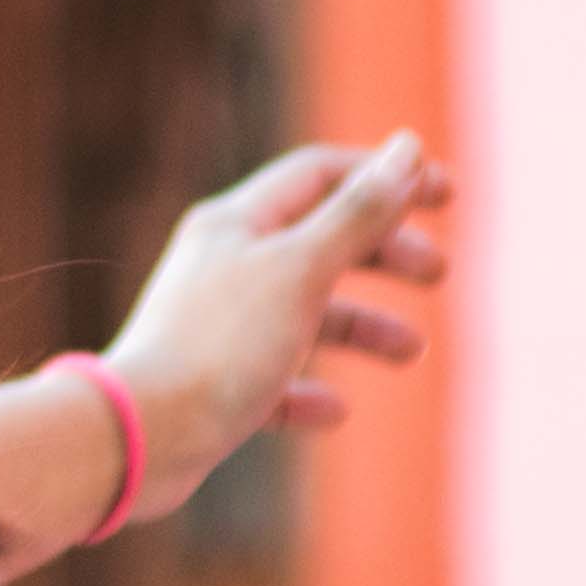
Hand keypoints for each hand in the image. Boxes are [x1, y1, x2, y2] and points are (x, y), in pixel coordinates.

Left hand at [98, 127, 453, 517]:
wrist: (138, 436)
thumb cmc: (221, 346)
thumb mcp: (302, 269)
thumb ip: (358, 213)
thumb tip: (408, 149)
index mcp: (235, 224)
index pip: (320, 176)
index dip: (386, 177)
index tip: (446, 194)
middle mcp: (221, 268)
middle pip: (317, 242)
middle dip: (383, 251)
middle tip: (439, 272)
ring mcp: (214, 329)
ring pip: (303, 315)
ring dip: (361, 326)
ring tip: (411, 351)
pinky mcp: (208, 389)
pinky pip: (271, 382)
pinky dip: (308, 393)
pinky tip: (335, 410)